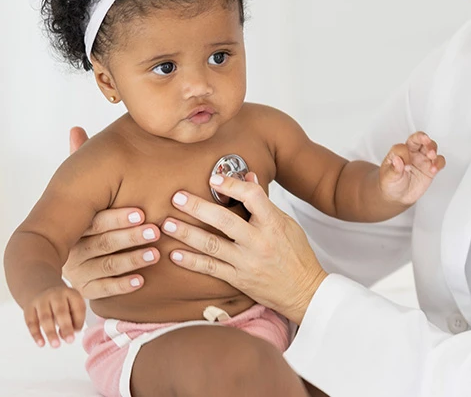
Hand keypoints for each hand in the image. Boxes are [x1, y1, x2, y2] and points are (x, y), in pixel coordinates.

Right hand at [24, 284, 85, 347]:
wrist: (42, 290)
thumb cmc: (63, 304)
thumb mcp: (73, 306)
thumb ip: (74, 320)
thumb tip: (66, 335)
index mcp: (71, 293)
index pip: (78, 307)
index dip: (78, 321)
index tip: (76, 332)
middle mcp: (56, 295)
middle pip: (61, 311)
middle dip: (66, 327)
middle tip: (70, 341)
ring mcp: (41, 300)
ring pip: (45, 317)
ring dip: (50, 332)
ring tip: (56, 345)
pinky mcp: (29, 308)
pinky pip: (31, 322)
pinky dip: (36, 334)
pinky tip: (41, 344)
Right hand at [61, 127, 160, 298]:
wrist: (81, 260)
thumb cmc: (92, 218)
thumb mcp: (87, 191)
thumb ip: (82, 162)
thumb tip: (76, 128)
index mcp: (74, 225)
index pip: (94, 221)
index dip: (116, 216)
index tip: (141, 210)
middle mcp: (73, 249)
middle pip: (102, 243)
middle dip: (129, 236)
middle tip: (155, 230)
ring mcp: (80, 271)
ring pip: (107, 266)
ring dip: (132, 258)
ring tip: (155, 253)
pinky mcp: (88, 291)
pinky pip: (104, 290)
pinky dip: (123, 284)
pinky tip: (142, 280)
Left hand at [162, 173, 327, 324]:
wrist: (304, 291)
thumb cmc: (296, 256)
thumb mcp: (287, 224)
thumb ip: (264, 203)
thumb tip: (247, 178)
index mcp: (274, 224)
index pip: (252, 197)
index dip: (231, 185)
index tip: (214, 178)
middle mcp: (259, 242)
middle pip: (224, 221)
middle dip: (197, 208)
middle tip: (177, 198)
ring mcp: (247, 262)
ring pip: (212, 245)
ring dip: (187, 233)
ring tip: (167, 224)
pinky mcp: (238, 279)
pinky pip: (211, 269)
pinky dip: (192, 261)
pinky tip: (175, 254)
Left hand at [379, 131, 445, 205]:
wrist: (398, 196)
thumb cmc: (390, 183)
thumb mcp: (388, 177)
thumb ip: (393, 169)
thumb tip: (397, 160)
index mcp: (400, 152)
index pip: (404, 146)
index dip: (405, 153)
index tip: (404, 164)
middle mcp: (412, 153)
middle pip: (419, 139)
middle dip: (424, 138)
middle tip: (426, 142)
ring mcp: (422, 159)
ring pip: (431, 147)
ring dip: (433, 149)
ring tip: (432, 156)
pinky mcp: (430, 168)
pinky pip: (439, 161)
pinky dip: (439, 163)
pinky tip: (434, 168)